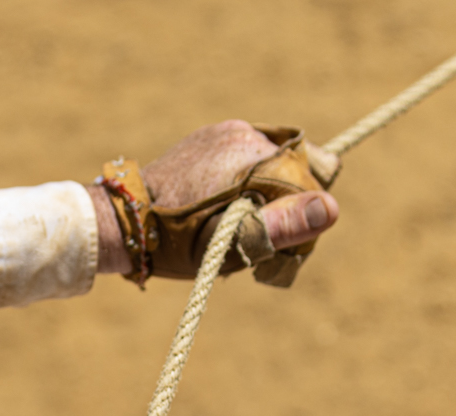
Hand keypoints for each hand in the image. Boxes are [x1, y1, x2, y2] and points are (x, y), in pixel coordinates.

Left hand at [88, 120, 338, 275]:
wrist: (125, 221)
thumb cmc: (176, 238)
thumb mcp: (231, 241)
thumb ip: (282, 225)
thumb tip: (331, 209)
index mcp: (252, 152)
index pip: (307, 179)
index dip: (298, 215)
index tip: (273, 241)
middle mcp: (242, 133)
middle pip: (290, 172)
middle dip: (280, 207)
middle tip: (248, 238)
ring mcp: (224, 133)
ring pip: (270, 167)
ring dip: (263, 198)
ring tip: (231, 226)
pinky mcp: (209, 140)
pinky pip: (246, 161)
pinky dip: (245, 186)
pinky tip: (222, 210)